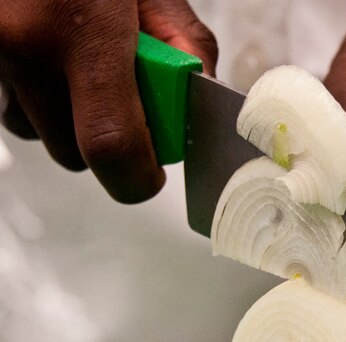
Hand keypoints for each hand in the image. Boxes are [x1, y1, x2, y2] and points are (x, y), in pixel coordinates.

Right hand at [0, 0, 216, 202]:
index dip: (136, 177)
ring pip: (36, 130)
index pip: (111, 145)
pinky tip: (43, 52)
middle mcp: (18, 43)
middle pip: (74, 152)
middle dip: (106, 140)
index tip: (149, 176)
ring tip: (76, 59)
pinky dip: (32, 94)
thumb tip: (194, 100)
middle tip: (121, 97)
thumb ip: (182, 43)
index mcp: (80, 26)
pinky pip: (8, 104)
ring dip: (64, 115)